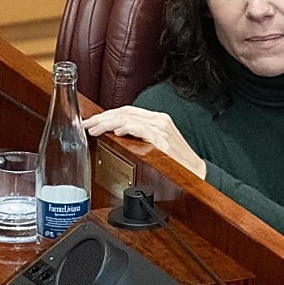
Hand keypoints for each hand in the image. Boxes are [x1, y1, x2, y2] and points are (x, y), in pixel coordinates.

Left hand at [83, 106, 205, 178]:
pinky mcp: (163, 140)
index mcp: (156, 119)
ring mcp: (161, 129)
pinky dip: (126, 128)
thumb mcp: (156, 145)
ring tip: (93, 129)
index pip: (125, 111)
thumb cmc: (177, 162)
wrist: (199, 173)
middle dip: (101, 118)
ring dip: (107, 123)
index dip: (105, 115)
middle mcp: (158, 120)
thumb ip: (138, 138)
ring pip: (128, 118)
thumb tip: (114, 137)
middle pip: (123, 112)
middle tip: (85, 125)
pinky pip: (141, 129)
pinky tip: (116, 132)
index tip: (90, 122)